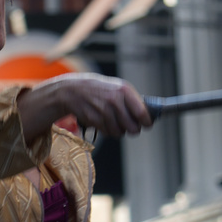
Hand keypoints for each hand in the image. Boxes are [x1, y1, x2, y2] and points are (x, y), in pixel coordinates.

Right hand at [22, 74, 150, 138]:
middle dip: (132, 129)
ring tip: (114, 121)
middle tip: (129, 126)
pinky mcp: (95, 119)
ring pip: (120, 132)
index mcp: (124, 91)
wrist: (73, 90)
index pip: (143, 113)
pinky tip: (104, 121)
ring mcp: (104, 110)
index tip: (146, 124)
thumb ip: (132, 101)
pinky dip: (108, 130)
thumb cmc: (100, 90)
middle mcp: (115, 100)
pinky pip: (108, 133)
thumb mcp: (118, 88)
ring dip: (119, 130)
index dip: (146, 122)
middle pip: (133, 128)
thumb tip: (148, 117)